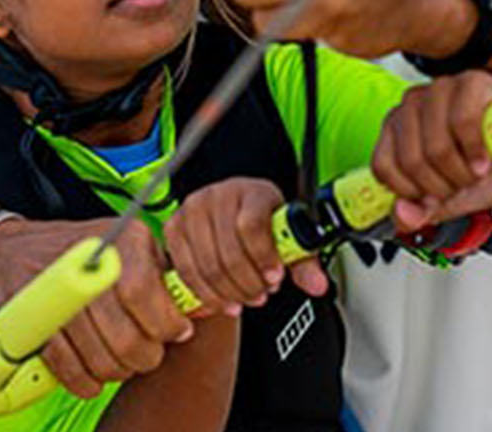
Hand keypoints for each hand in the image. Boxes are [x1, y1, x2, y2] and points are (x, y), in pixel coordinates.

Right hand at [0, 218, 193, 400]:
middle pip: (123, 330)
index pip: (143, 290)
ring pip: (98, 354)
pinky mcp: (30, 320)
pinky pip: (67, 366)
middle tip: (146, 356)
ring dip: (115, 370)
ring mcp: (53, 291)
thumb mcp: (132, 248)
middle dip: (142, 354)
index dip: (164, 322)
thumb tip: (211, 306)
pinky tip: (93, 375)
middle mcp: (87, 262)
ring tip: (120, 362)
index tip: (175, 333)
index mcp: (123, 240)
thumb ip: (166, 276)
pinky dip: (84, 379)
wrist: (12, 254)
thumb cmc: (84, 253)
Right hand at [163, 177, 328, 314]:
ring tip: (245, 299)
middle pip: (228, 252)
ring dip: (228, 292)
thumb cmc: (262, 224)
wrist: (233, 211)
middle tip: (261, 296)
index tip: (275, 279)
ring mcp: (192, 211)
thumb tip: (317, 285)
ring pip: (206, 266)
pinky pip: (186, 271)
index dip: (264, 257)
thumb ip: (303, 262)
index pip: (252, 225)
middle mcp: (218, 196)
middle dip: (247, 283)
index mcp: (252, 191)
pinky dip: (205, 293)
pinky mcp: (173, 229)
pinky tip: (222, 300)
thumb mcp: (286, 238)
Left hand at [370, 71, 491, 230]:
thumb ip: (424, 210)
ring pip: (435, 146)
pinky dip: (476, 150)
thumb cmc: (490, 167)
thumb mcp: (454, 198)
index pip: (383, 166)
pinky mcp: (469, 82)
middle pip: (411, 160)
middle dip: (442, 186)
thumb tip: (402, 217)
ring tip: (475, 172)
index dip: (412, 192)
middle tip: (461, 185)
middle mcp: (413, 108)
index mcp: (397, 132)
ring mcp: (439, 92)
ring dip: (461, 172)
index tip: (434, 198)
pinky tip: (484, 159)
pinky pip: (462, 122)